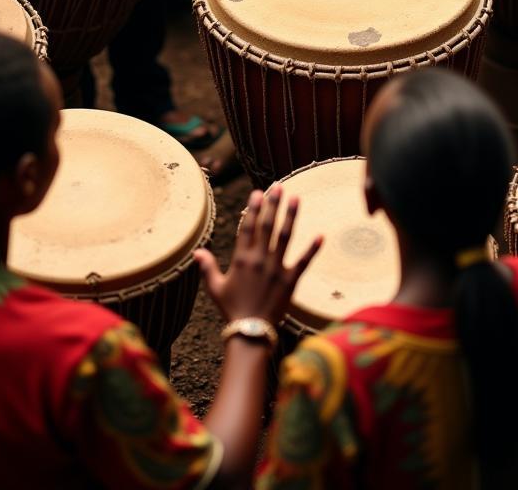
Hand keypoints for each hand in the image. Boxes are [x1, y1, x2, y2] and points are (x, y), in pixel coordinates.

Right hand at [195, 185, 321, 324]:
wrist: (250, 331)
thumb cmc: (231, 309)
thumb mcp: (216, 288)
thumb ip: (207, 267)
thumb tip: (197, 251)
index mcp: (241, 259)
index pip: (248, 227)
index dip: (253, 208)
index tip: (258, 192)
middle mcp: (259, 259)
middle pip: (267, 226)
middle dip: (273, 204)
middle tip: (279, 186)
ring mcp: (276, 269)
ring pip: (285, 237)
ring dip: (291, 217)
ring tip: (296, 198)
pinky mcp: (290, 281)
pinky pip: (303, 263)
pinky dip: (312, 250)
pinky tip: (321, 235)